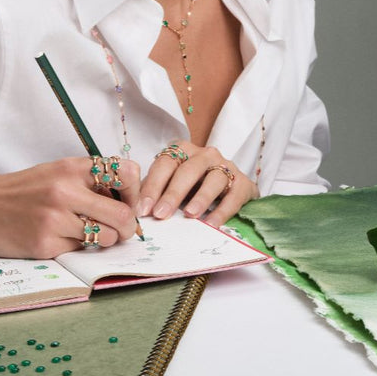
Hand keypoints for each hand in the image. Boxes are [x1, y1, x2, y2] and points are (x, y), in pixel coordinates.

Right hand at [0, 157, 140, 258]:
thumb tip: (129, 202)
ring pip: (106, 237)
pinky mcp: (45, 244)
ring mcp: (55, 218)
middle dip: (128, 228)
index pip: (126, 172)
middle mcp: (65, 190)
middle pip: (123, 214)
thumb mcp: (55, 173)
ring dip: (104, 240)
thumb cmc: (20, 191)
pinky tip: (59, 239)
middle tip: (121, 231)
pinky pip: (79, 251)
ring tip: (88, 235)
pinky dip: (76, 248)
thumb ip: (88, 182)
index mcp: (71, 167)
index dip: (135, 192)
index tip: (129, 202)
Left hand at [137, 142, 257, 227]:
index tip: (143, 209)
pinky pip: (234, 195)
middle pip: (187, 170)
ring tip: (190, 215)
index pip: (164, 164)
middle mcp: (204, 154)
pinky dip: (223, 210)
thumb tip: (133, 208)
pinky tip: (212, 224)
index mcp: (182, 151)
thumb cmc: (192, 186)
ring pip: (213, 179)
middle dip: (173, 193)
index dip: (153, 186)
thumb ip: (154, 191)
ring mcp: (225, 166)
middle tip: (161, 214)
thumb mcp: (171, 184)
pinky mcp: (243, 183)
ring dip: (201, 197)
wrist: (231, 188)